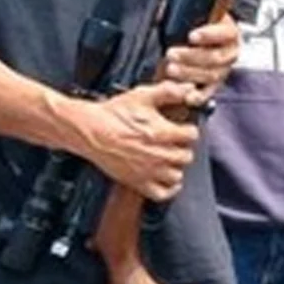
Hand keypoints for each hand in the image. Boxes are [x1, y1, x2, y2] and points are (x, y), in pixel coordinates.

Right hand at [67, 83, 201, 200]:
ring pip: (177, 175)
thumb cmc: (113, 114)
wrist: (91, 130)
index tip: (184, 128)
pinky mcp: (138, 182)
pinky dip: (170, 188)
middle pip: (186, 156)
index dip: (189, 130)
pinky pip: (163, 193)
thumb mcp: (142, 95)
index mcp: (161, 133)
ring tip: (169, 158)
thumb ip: (168, 91)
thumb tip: (187, 89)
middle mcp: (158, 154)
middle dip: (183, 148)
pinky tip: (168, 179)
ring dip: (176, 166)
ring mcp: (148, 171)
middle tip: (175, 143)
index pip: (192, 135)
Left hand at [162, 10, 241, 103]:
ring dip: (189, 74)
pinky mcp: (213, 87)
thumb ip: (184, 10)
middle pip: (215, 57)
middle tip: (171, 53)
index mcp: (229, 33)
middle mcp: (229, 53)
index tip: (192, 36)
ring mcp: (223, 72)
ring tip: (171, 69)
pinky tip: (186, 96)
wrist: (196, 49)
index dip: (209, 35)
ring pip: (210, 76)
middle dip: (192, 56)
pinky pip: (208, 94)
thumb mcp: (191, 16)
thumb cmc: (195, 30)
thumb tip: (174, 5)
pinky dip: (197, 97)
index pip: (224, 33)